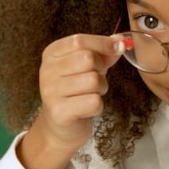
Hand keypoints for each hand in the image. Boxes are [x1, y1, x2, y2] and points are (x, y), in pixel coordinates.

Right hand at [18, 34, 123, 168]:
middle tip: (94, 80)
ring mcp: (50, 92)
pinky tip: (87, 108)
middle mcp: (47, 71)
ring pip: (93, 80)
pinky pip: (94, 101)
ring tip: (90, 94)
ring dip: (100, 88)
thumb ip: (104, 51)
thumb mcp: (88, 66)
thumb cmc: (76, 92)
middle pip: (88, 58)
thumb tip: (122, 40)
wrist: (61, 127)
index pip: (79, 40)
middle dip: (101, 70)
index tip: (118, 47)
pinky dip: (98, 106)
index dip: (103, 43)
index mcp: (52, 54)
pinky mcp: (59, 112)